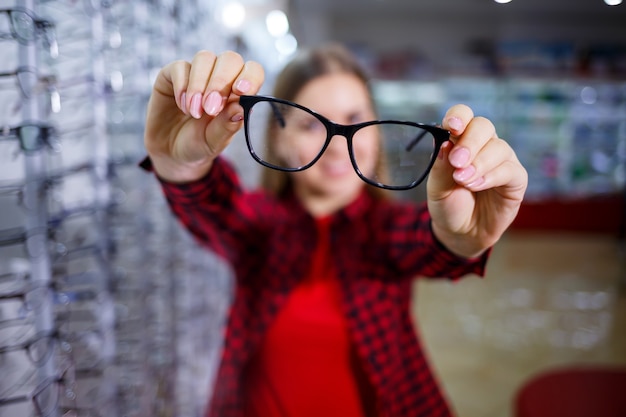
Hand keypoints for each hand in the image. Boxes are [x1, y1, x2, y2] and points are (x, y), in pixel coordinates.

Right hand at [144, 50, 263, 182]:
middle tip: (210, 109)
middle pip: (229, 59)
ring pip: (205, 58)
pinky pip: (180, 67)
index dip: (250, 76)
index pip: (253, 71)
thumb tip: (240, 107)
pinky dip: (182, 86)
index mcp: (239, 92)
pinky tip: (182, 106)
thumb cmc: (199, 145)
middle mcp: (220, 77)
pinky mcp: (172, 75)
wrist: (170, 153)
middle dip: (221, 82)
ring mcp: (197, 73)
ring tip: (194, 112)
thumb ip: (227, 125)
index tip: (240, 91)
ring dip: (200, 85)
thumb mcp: (215, 141)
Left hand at [427, 104, 527, 257]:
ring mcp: (501, 160)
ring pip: (498, 147)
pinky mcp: (516, 179)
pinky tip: (476, 185)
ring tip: (462, 180)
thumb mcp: (437, 188)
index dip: (459, 116)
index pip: (463, 116)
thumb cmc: (448, 205)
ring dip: (479, 163)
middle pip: (483, 126)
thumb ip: (440, 166)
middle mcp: (484, 145)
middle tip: (456, 161)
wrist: (460, 232)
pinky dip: (491, 176)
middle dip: (469, 142)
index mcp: (461, 140)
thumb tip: (445, 142)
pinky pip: (509, 170)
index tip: (452, 126)